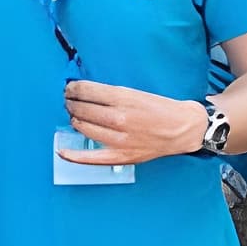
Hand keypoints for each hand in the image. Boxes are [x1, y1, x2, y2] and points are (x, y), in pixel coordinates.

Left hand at [61, 82, 207, 165]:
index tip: (70, 88)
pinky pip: (91, 158)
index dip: (73, 89)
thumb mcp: (136, 92)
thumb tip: (86, 93)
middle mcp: (118, 118)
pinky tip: (62, 151)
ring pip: (83, 128)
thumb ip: (112, 94)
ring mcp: (119, 139)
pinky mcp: (121, 156)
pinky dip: (74, 156)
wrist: (184, 129)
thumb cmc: (162, 109)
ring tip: (74, 115)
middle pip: (82, 109)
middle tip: (69, 100)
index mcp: (123, 98)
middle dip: (71, 102)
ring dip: (74, 119)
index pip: (86, 91)